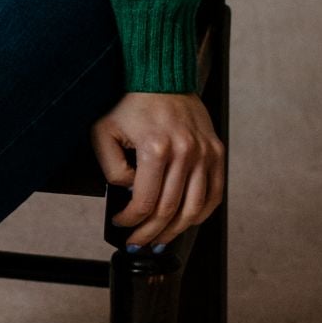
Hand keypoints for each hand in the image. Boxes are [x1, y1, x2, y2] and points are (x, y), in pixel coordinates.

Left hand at [89, 91, 224, 249]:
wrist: (162, 80)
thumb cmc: (131, 106)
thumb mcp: (104, 133)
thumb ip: (111, 168)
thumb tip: (129, 192)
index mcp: (156, 148)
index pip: (145, 201)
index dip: (131, 220)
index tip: (122, 224)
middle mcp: (185, 152)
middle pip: (169, 210)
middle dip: (150, 233)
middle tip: (138, 242)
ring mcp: (204, 153)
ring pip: (193, 208)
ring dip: (175, 230)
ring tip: (160, 240)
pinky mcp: (217, 152)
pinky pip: (214, 194)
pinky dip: (200, 213)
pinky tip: (185, 222)